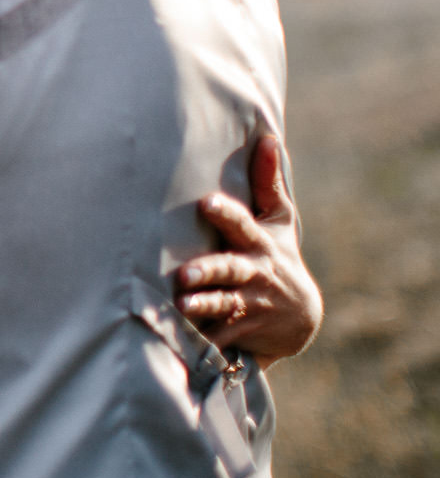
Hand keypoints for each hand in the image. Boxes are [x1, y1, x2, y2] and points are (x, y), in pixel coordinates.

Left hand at [176, 134, 322, 359]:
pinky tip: (178, 341)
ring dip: (204, 306)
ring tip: (182, 305)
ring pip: (223, 305)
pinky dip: (202, 341)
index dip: (226, 214)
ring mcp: (249, 305)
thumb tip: (266, 137)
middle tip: (185, 273)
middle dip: (210, 270)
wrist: (299, 318)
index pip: (242, 225)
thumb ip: (267, 183)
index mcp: (258, 244)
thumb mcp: (278, 222)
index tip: (207, 203)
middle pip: (229, 270)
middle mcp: (254, 274)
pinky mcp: (240, 333)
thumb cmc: (276, 255)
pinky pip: (218, 337)